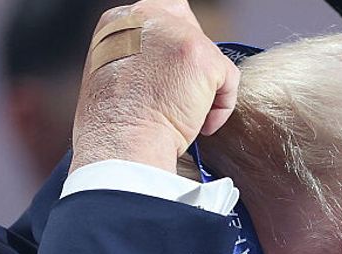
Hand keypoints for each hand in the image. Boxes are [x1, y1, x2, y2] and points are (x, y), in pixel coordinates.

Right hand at [70, 0, 241, 174]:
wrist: (120, 148)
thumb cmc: (113, 128)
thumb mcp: (112, 77)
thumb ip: (138, 58)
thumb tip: (168, 67)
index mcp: (118, 22)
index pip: (162, 18)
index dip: (172, 51)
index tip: (171, 81)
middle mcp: (145, 17)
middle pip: (190, 28)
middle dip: (193, 65)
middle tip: (180, 98)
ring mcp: (175, 34)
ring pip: (210, 58)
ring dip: (203, 92)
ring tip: (181, 117)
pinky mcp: (201, 56)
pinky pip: (228, 79)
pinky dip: (220, 109)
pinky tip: (199, 126)